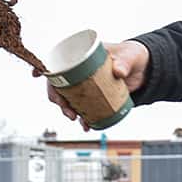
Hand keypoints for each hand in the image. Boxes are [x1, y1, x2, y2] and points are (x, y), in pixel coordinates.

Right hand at [33, 40, 150, 130]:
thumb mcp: (129, 56)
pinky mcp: (95, 97)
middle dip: (57, 98)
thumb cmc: (133, 56)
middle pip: (59, 84)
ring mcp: (86, 85)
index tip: (36, 74)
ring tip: (76, 119)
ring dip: (68, 110)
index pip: (58, 60)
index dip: (44, 67)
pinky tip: (87, 125)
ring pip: (69, 99)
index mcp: (82, 56)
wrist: (145, 69)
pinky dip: (84, 118)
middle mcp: (80, 71)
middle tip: (66, 108)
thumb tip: (118, 72)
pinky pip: (84, 108)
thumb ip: (124, 63)